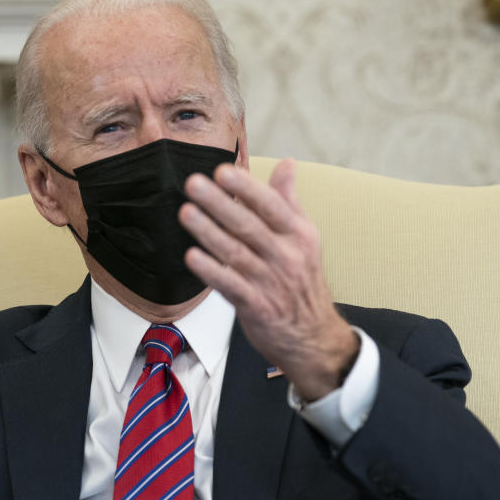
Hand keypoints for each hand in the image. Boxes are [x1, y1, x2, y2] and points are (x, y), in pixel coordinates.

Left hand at [179, 159, 357, 400]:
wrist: (313, 336)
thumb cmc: (302, 282)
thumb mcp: (304, 239)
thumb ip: (290, 201)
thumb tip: (286, 163)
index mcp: (299, 235)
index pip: (272, 205)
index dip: (247, 187)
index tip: (223, 170)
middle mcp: (287, 256)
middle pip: (249, 225)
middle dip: (220, 203)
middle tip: (194, 183)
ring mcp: (271, 283)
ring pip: (235, 253)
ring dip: (208, 232)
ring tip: (186, 212)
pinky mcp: (256, 306)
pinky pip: (230, 286)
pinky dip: (211, 271)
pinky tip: (192, 256)